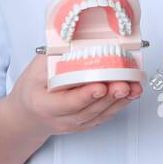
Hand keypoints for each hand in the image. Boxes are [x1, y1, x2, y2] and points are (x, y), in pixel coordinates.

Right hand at [6, 52, 141, 136]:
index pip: (68, 102)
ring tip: (133, 87)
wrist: (29, 114)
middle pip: (89, 110)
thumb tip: (73, 38)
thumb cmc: (32, 90)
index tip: (100, 87)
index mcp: (45, 105)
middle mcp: (61, 119)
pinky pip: (105, 115)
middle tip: (124, 84)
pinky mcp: (86, 124)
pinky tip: (131, 93)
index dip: (86, 95)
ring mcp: (75, 125)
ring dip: (119, 101)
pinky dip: (120, 104)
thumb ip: (53, 57)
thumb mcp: (35, 70)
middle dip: (109, 97)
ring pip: (100, 114)